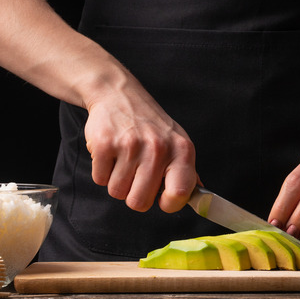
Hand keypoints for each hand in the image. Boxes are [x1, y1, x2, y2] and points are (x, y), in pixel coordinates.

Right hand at [84, 86, 198, 212]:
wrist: (118, 94)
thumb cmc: (149, 125)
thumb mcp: (176, 142)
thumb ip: (186, 173)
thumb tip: (199, 200)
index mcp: (181, 150)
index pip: (179, 194)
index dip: (168, 204)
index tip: (162, 198)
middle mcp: (158, 147)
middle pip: (139, 202)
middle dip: (134, 195)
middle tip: (136, 176)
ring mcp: (130, 145)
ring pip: (117, 192)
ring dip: (117, 181)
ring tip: (123, 160)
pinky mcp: (105, 144)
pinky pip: (100, 180)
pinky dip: (102, 171)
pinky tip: (111, 153)